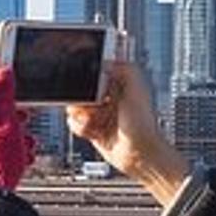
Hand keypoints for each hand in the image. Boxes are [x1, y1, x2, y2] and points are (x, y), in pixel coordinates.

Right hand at [65, 62, 189, 204]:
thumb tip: (104, 62)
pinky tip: (92, 131)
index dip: (87, 79)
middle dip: (81, 98)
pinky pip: (74, 123)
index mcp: (118, 85)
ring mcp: (99, 114)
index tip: (89, 86)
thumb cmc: (142, 125)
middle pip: (80, 90)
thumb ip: (125, 70)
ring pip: (74, 107)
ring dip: (80, 115)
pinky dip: (79, 127)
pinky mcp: (92, 129)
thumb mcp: (136, 90)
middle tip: (92, 106)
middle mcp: (107, 98)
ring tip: (93, 122)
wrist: (139, 154)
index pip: (93, 73)